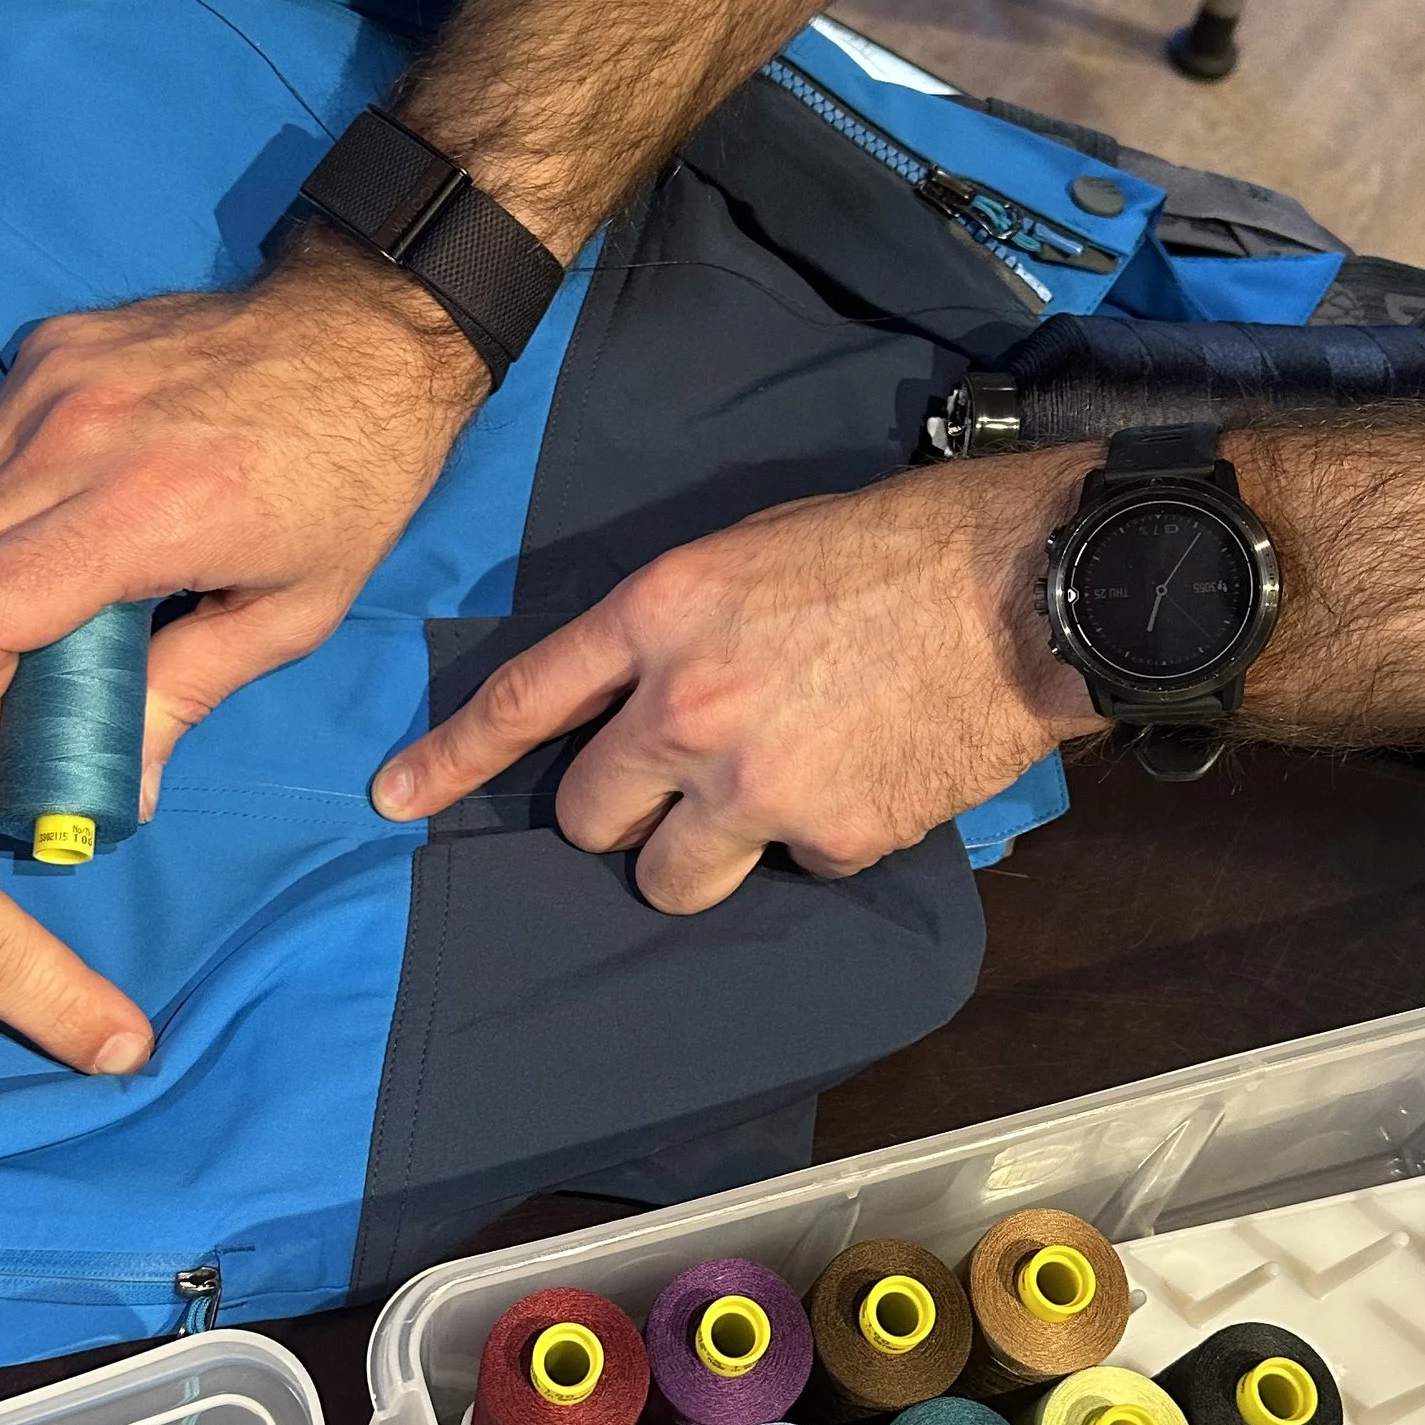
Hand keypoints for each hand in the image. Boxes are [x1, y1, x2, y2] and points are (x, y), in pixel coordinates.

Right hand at [0, 233, 484, 795]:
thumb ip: (187, 696)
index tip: (1, 737)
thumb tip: (122, 790)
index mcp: (141, 511)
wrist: (369, 334)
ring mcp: (51, 381)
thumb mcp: (293, 612)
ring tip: (37, 615)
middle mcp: (74, 436)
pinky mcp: (48, 347)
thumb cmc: (351, 481)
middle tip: (13, 692)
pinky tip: (59, 527)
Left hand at [371, 454, 1102, 908]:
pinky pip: (793, 868)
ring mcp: (756, 784)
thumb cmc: (901, 544)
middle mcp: (686, 708)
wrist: (1029, 587)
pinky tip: (871, 775)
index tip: (396, 801)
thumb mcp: (756, 548)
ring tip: (771, 800)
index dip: (451, 759)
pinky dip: (823, 839)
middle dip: (620, 813)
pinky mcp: (831, 835)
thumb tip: (646, 694)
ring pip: (671, 879)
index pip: (524, 700)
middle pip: (588, 816)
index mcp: (660, 615)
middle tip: (678, 787)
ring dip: (703, 855)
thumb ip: (681, 628)